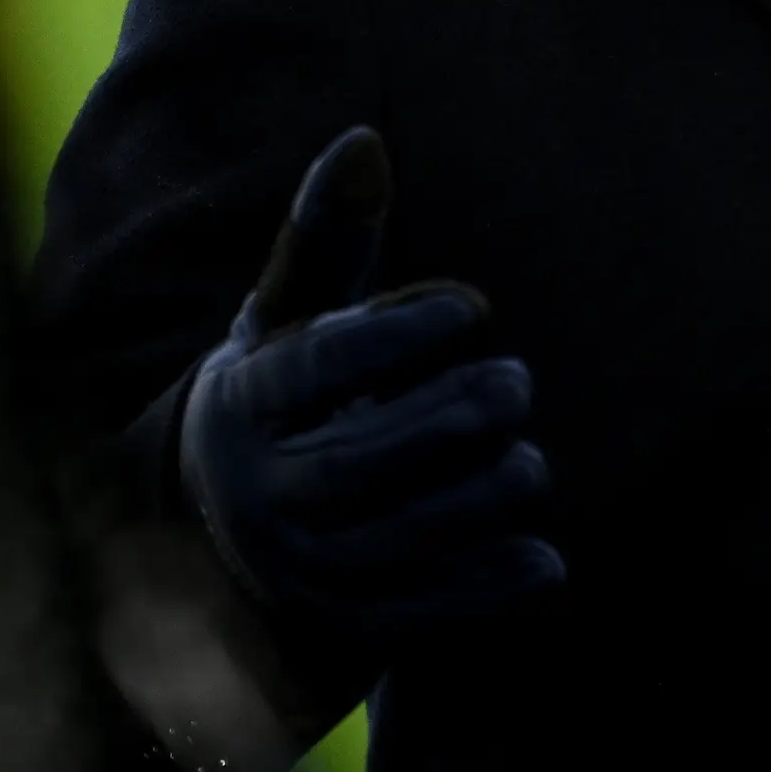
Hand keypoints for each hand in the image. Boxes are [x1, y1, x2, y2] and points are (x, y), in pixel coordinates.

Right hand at [178, 129, 563, 638]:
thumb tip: (365, 143)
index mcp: (243, 401)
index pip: (317, 366)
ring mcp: (298, 569)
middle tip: (518, 381)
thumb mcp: (288, 320)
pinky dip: (483, 592)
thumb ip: (329, 238)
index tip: (474, 305)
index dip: (397, 334)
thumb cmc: (287, 398)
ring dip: (475, 500)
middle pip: (355, 462)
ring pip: (390, 539)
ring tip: (531, 462)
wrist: (225, 539)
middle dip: (447, 420)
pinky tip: (545, 560)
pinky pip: (416, 615)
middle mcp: (258, 492)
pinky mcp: (343, 628)